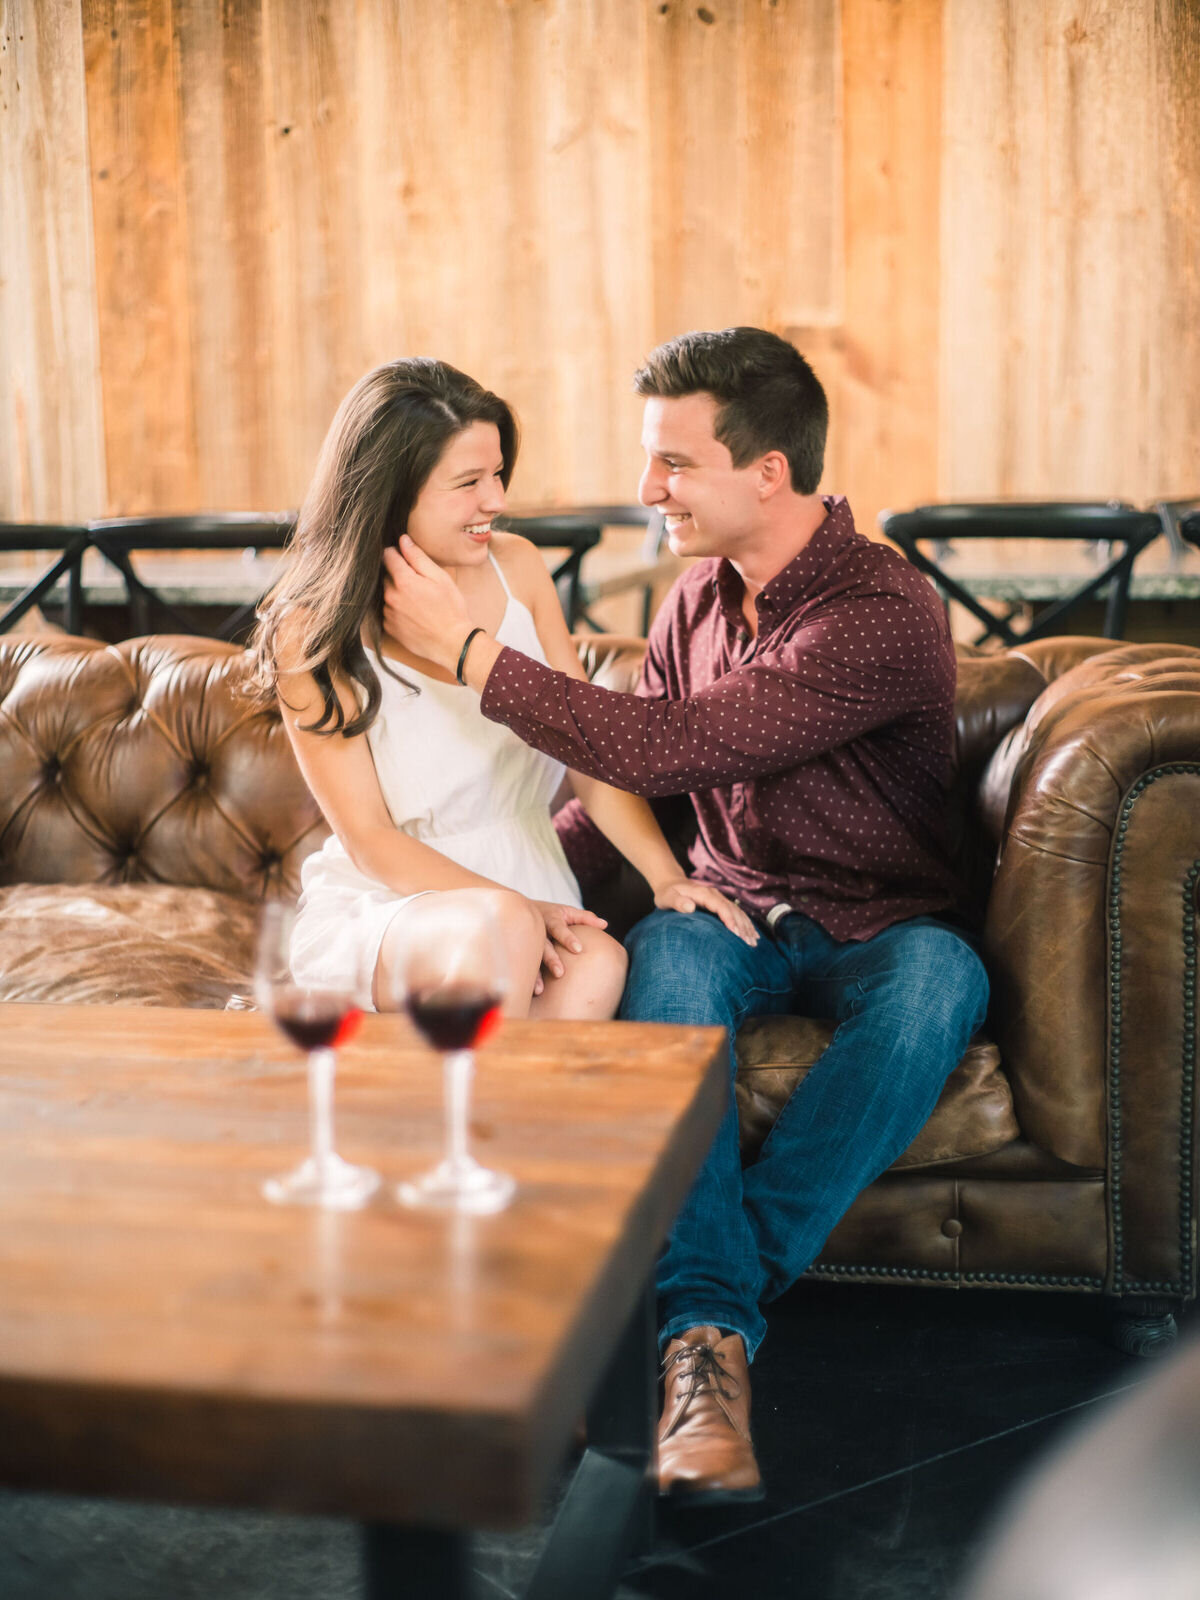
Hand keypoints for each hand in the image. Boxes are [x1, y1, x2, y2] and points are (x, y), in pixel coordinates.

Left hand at [381, 536, 469, 670]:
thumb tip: (403, 540)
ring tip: (417, 602)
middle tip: (418, 584)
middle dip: (398, 575)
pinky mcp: (389, 628)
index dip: (397, 553)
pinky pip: (388, 612)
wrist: (452, 643)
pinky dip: (397, 610)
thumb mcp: (440, 578)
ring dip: (397, 593)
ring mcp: (388, 613)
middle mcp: (390, 596)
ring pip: (387, 594)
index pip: (388, 556)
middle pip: (386, 576)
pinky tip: (413, 614)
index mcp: (403, 581)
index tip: (405, 558)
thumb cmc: (451, 610)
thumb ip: (418, 557)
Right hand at [532, 899, 608, 988]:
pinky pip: (523, 967)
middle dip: (551, 959)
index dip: (568, 938)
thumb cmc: (552, 914)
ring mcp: (528, 944)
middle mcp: (538, 932)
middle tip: (560, 973)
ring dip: (535, 975)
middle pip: (544, 946)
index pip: (560, 929)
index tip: (578, 950)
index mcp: (551, 920)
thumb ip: (585, 918)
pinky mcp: (523, 954)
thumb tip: (605, 925)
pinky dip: (526, 979)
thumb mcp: (567, 912)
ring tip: (540, 990)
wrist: (519, 911)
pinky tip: (529, 993)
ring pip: (531, 959)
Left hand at [652, 877, 758, 945]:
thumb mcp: (667, 897)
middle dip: (742, 926)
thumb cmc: (667, 893)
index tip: (736, 933)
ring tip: (753, 942)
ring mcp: (719, 899)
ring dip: (746, 926)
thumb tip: (690, 907)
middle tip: (749, 943)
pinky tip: (752, 934)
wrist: (670, 884)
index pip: (721, 907)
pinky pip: (736, 913)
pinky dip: (745, 923)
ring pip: (737, 912)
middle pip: (733, 910)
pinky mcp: (720, 903)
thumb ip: (677, 902)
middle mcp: (715, 895)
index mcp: (704, 894)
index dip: (729, 919)